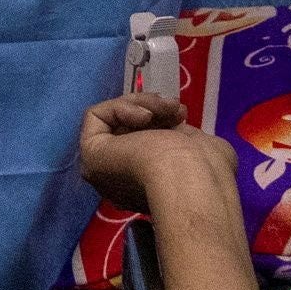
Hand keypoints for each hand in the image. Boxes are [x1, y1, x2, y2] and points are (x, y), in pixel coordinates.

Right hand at [79, 91, 236, 215]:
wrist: (188, 178)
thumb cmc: (201, 168)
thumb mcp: (201, 147)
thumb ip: (185, 141)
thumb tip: (178, 134)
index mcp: (148, 186)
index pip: (144, 141)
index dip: (162, 120)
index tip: (181, 113)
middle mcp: (121, 180)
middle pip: (127, 129)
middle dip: (152, 108)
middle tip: (174, 106)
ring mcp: (104, 169)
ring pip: (114, 120)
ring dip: (142, 103)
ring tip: (164, 108)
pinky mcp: (89, 153)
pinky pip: (97, 116)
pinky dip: (120, 106)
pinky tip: (144, 115)